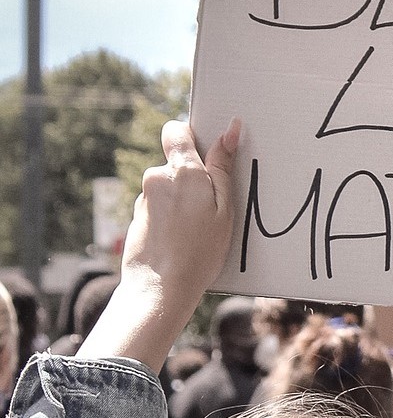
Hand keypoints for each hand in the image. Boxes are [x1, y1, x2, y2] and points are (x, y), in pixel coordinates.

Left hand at [79, 119, 240, 372]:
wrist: (161, 287)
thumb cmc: (200, 251)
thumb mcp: (224, 209)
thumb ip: (224, 168)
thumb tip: (229, 130)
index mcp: (181, 171)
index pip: (176, 131)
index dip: (191, 136)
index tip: (207, 153)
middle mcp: (157, 179)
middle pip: (175, 164)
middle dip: (193, 178)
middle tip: (212, 207)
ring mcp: (144, 199)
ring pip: (168, 189)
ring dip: (182, 201)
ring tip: (198, 230)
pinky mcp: (137, 218)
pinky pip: (160, 209)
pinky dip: (171, 218)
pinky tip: (182, 240)